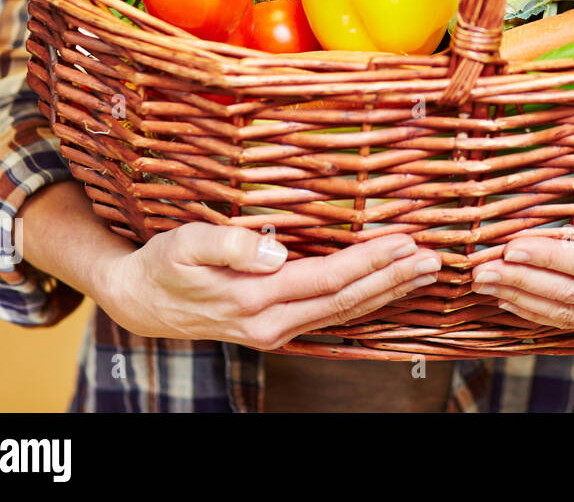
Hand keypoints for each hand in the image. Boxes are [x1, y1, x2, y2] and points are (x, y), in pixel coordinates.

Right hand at [96, 223, 441, 349]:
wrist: (139, 302)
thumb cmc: (164, 263)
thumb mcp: (186, 243)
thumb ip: (230, 244)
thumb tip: (275, 248)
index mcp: (253, 298)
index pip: (327, 278)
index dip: (369, 261)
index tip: (405, 242)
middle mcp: (270, 323)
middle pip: (346, 301)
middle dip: (393, 279)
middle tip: (433, 259)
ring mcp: (275, 331)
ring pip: (343, 312)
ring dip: (386, 292)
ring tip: (423, 273)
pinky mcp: (277, 329)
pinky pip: (331, 317)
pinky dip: (364, 302)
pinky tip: (387, 289)